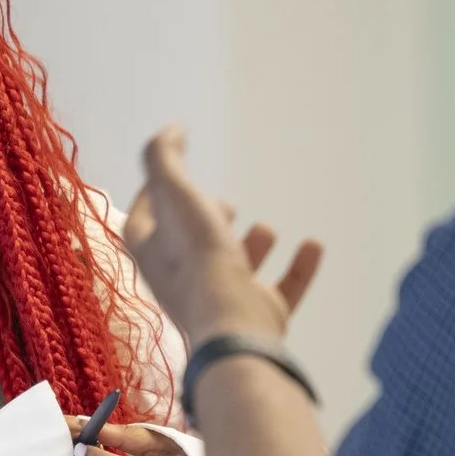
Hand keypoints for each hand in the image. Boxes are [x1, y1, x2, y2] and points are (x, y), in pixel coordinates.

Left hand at [121, 126, 322, 342]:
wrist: (232, 324)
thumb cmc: (197, 256)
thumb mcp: (174, 193)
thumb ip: (164, 157)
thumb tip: (170, 131)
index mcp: (150, 253)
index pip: (141, 218)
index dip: (152, 193)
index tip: (171, 170)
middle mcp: (180, 280)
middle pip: (188, 247)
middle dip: (205, 223)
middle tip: (222, 204)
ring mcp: (220, 301)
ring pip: (234, 270)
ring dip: (249, 248)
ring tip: (263, 228)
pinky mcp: (256, 316)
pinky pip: (281, 289)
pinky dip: (298, 268)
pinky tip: (313, 245)